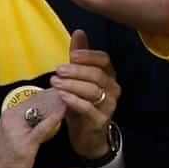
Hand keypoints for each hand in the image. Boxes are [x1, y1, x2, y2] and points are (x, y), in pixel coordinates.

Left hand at [48, 30, 120, 163]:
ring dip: (73, 85)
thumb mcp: (79, 79)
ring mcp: (109, 105)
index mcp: (109, 76)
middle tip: (58, 70)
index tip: (72, 55)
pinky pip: (89, 108)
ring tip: (55, 82)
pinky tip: (62, 97)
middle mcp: (113, 89)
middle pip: (98, 75)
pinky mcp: (100, 121)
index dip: (89, 56)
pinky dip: (75, 101)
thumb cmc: (82, 104)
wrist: (88, 135)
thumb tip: (79, 32)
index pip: (104, 60)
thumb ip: (79, 58)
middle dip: (77, 71)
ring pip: (93, 91)